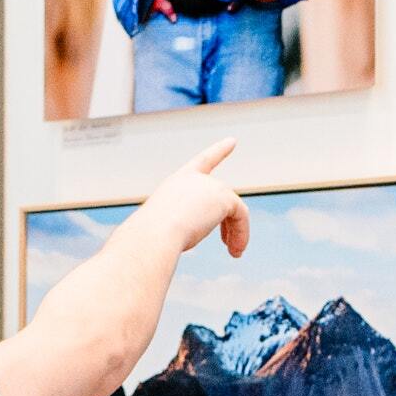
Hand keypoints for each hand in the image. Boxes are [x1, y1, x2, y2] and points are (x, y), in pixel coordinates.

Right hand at [137, 140, 250, 259]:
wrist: (154, 235)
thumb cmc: (153, 237)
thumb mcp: (167, 228)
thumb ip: (182, 224)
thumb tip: (186, 233)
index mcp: (177, 182)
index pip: (202, 162)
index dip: (219, 151)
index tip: (233, 141)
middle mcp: (195, 179)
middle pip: (223, 201)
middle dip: (229, 225)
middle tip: (229, 247)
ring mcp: (211, 185)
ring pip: (234, 210)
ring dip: (237, 233)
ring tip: (234, 254)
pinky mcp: (224, 198)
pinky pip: (241, 217)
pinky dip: (242, 235)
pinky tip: (235, 252)